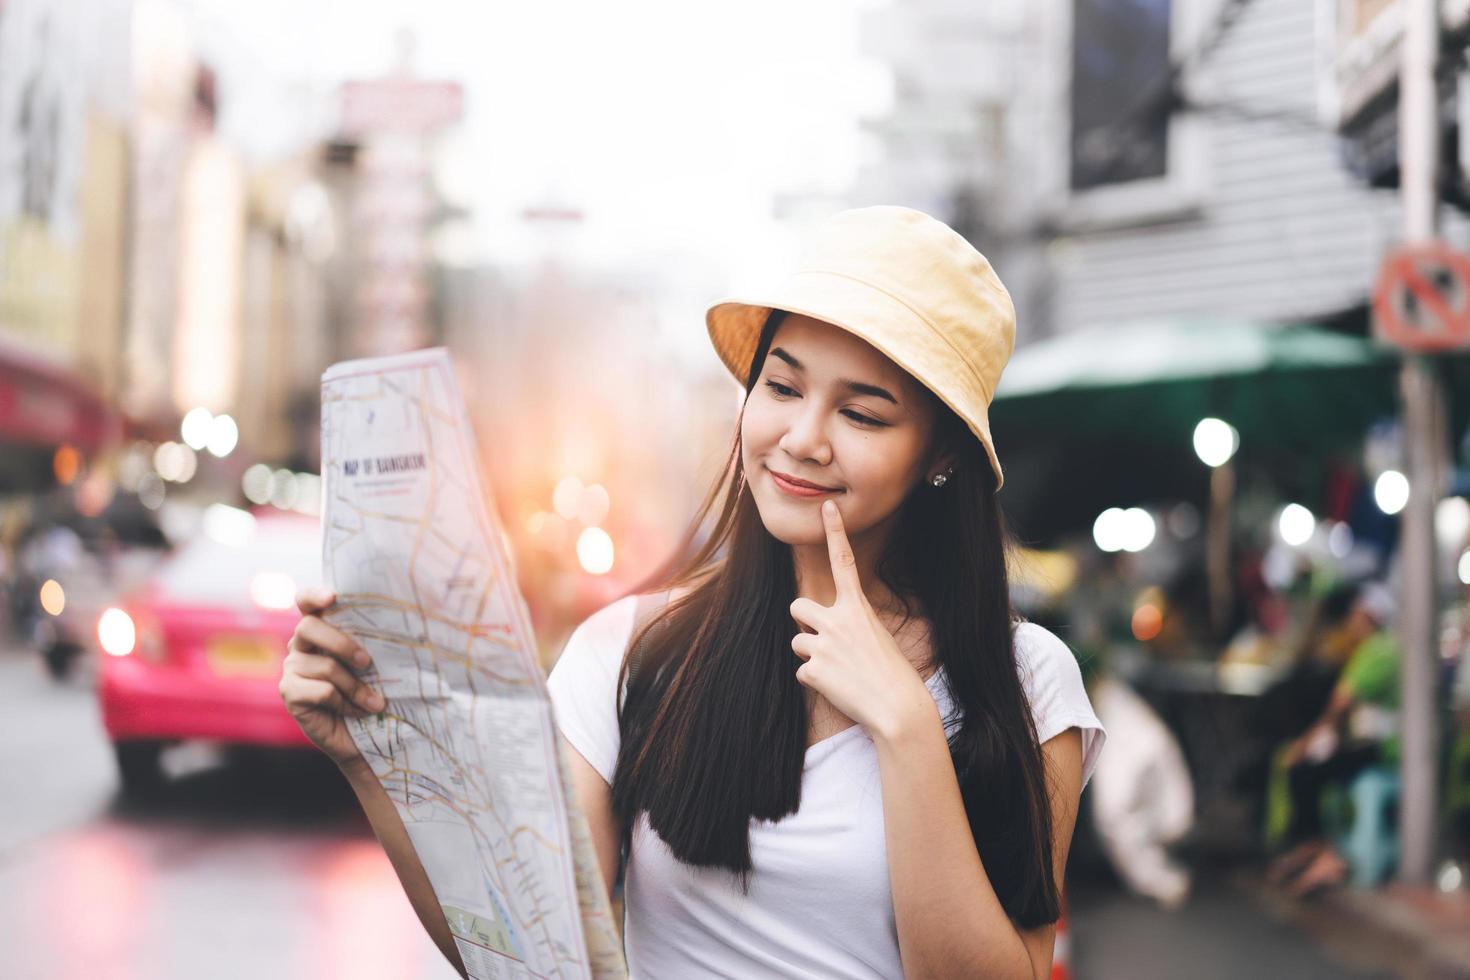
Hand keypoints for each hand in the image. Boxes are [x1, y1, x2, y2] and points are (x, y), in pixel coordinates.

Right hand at [279, 587, 383, 771]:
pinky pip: (321, 690)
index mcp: (320, 631)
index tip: (333, 597)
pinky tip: (354, 712)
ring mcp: (292, 669)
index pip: (306, 602)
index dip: (314, 596)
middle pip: (309, 627)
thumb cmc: (372, 692)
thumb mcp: (375, 664)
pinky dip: (344, 703)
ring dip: (355, 686)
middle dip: (343, 644)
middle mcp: (300, 646)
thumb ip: (372, 642)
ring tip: (374, 702)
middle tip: (368, 662)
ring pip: (325, 665)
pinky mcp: (289, 693)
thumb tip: (402, 622)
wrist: (363, 738)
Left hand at [787, 499, 936, 740]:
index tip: (826, 508)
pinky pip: (802, 672)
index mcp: (858, 609)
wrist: (897, 709)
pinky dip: (815, 682)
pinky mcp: (812, 670)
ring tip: (837, 671)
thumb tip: (825, 635)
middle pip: (797, 605)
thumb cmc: (893, 675)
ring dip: (811, 655)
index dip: (835, 533)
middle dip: (803, 620)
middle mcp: (837, 621)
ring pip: (797, 641)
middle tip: (822, 638)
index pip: (844, 563)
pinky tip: (837, 689)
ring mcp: (822, 645)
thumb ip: (850, 627)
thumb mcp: (877, 638)